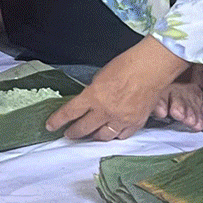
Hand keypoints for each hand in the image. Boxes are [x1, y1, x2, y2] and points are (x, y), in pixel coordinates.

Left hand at [47, 37, 187, 139]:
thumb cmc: (127, 65)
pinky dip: (114, 135)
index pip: (70, 112)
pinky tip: (110, 134)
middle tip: (69, 134)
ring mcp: (121, 119)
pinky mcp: (136, 122)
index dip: (57, 121)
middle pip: (84, 128)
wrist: (152, 68)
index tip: (50, 126)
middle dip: (73, 133)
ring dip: (93, 137)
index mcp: (93, 96)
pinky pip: (121, 135)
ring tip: (89, 136)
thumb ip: (93, 92)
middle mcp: (106, 110)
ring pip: (103, 136)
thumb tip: (88, 101)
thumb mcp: (100, 76)